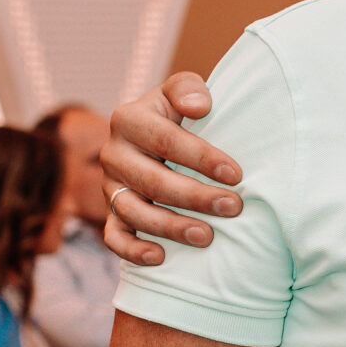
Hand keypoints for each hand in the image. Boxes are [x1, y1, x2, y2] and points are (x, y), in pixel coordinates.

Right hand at [102, 72, 240, 266]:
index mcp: (128, 119)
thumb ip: (188, 88)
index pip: (165, 140)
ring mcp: (109, 186)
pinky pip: (114, 237)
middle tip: (234, 207)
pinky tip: (160, 258)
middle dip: (195, 197)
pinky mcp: (110, 213)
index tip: (236, 174)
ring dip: (170, 227)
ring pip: (133, 212)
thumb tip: (199, 106)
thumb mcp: (183, 92)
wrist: (157, 138)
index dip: (201, 158)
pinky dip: (132, 250)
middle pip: (152, 181)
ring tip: (207, 236)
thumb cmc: (180, 114)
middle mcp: (113, 154)